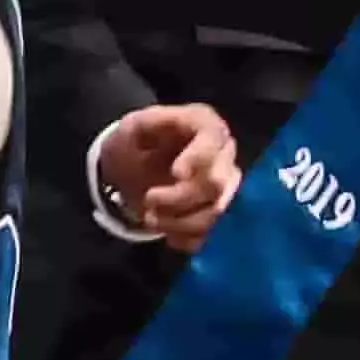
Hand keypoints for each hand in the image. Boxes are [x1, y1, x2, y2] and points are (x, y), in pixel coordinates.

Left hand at [89, 102, 240, 250]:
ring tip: (149, 218)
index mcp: (206, 127)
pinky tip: (167, 232)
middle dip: (180, 198)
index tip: (176, 173)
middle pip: (217, 183)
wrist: (133, 171)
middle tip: (149, 199)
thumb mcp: (136, 125)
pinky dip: (186, 238)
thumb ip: (155, 121)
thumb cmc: (136, 143)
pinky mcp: (218, 214)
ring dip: (179, 222)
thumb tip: (176, 126)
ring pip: (216, 213)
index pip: (214, 140)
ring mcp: (226, 187)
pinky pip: (212, 234)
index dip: (199, 157)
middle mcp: (224, 156)